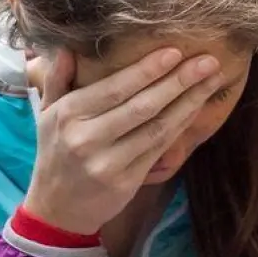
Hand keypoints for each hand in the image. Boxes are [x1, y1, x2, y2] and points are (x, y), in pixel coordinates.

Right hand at [21, 47, 223, 235]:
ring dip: (189, 102)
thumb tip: (66, 47)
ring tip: (212, 80)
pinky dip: (180, 126)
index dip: (147, 70)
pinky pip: (159, 148)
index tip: (174, 52)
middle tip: (207, 61)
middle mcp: (87, 138)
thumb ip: (56, 80)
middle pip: (142, 106)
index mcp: (68, 116)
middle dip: (178, 81)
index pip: (114, 88)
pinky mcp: (126, 181)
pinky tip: (197, 108)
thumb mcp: (46, 115)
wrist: (56, 209)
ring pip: (156, 127)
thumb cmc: (54, 154)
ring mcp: (108, 163)